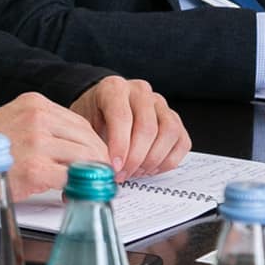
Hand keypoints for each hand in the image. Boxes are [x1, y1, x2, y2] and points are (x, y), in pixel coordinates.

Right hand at [0, 92, 109, 201]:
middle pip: (88, 138)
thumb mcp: (15, 120)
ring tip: (85, 187)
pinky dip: (77, 188)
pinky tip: (71, 195)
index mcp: (35, 104)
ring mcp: (37, 142)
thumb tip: (73, 147)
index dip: (92, 144)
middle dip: (98, 160)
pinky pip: (71, 177)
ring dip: (91, 174)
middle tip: (98, 177)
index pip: (80, 123)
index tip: (94, 159)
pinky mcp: (35, 168)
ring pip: (85, 157)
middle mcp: (39, 117)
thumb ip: (43, 127)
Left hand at [67, 75, 189, 181]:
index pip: (122, 116)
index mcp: (114, 88)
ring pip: (169, 132)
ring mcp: (160, 104)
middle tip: (123, 175)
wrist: (101, 107)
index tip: (114, 167)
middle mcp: (140, 92)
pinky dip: (168, 160)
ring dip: (153, 160)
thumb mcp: (83, 126)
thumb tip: (90, 176)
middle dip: (135, 158)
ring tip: (136, 172)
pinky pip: (182, 141)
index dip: (119, 145)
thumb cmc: (93, 116)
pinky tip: (150, 169)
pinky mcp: (174, 118)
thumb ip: (89, 145)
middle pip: (147, 127)